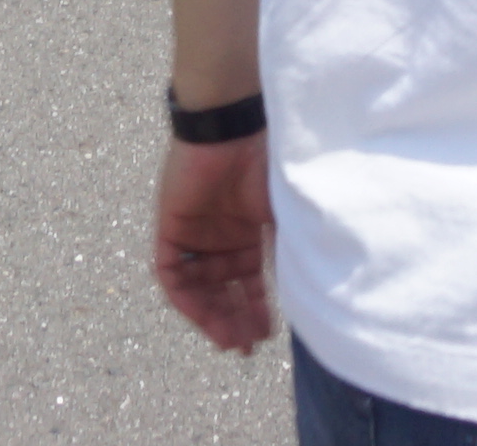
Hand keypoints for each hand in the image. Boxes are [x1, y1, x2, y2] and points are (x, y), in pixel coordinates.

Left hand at [152, 134, 274, 353]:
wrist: (231, 130)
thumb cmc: (265, 166)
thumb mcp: (284, 217)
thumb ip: (288, 254)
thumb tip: (308, 295)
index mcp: (247, 233)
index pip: (247, 283)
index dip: (254, 312)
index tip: (265, 338)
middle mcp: (219, 238)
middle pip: (222, 291)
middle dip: (234, 320)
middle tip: (245, 347)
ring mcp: (194, 233)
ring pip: (197, 288)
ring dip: (212, 316)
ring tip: (229, 339)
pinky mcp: (169, 227)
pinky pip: (169, 273)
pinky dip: (185, 297)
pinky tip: (203, 316)